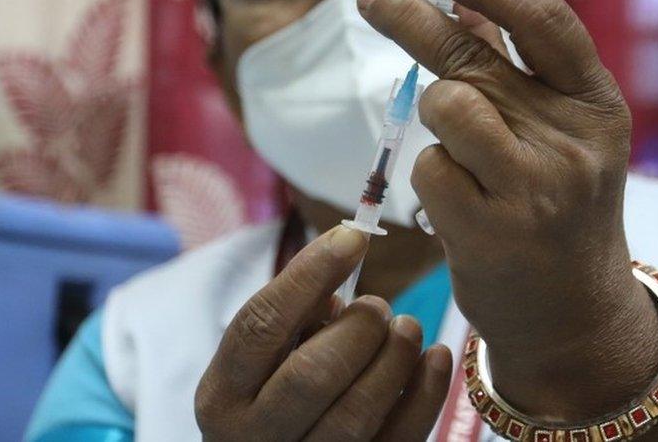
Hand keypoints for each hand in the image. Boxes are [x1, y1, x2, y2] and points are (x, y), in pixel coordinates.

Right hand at [195, 226, 452, 440]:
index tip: (352, 236)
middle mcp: (252, 438)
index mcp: (223, 395)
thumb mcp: (265, 359)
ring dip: (394, 357)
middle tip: (379, 306)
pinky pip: (399, 438)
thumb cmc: (278, 392)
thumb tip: (340, 261)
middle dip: (358, 328)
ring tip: (408, 327)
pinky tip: (435, 356)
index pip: (260, 325)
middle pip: (311, 375)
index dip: (309, 274)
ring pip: (356, 413)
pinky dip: (426, 392)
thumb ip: (293, 315)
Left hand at [357, 0, 657, 418]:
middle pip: (475, 55)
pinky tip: (459, 205)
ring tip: (460, 154)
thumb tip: (459, 3)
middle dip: (411, 18)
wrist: (573, 313)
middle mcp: (573, 142)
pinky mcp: (489, 229)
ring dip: (435, 119)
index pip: (547, 22)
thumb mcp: (562, 136)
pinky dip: (432, 177)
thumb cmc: (558, 209)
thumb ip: (519, 73)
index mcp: (598, 107)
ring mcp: (533, 187)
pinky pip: (428, 166)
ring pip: (446, 104)